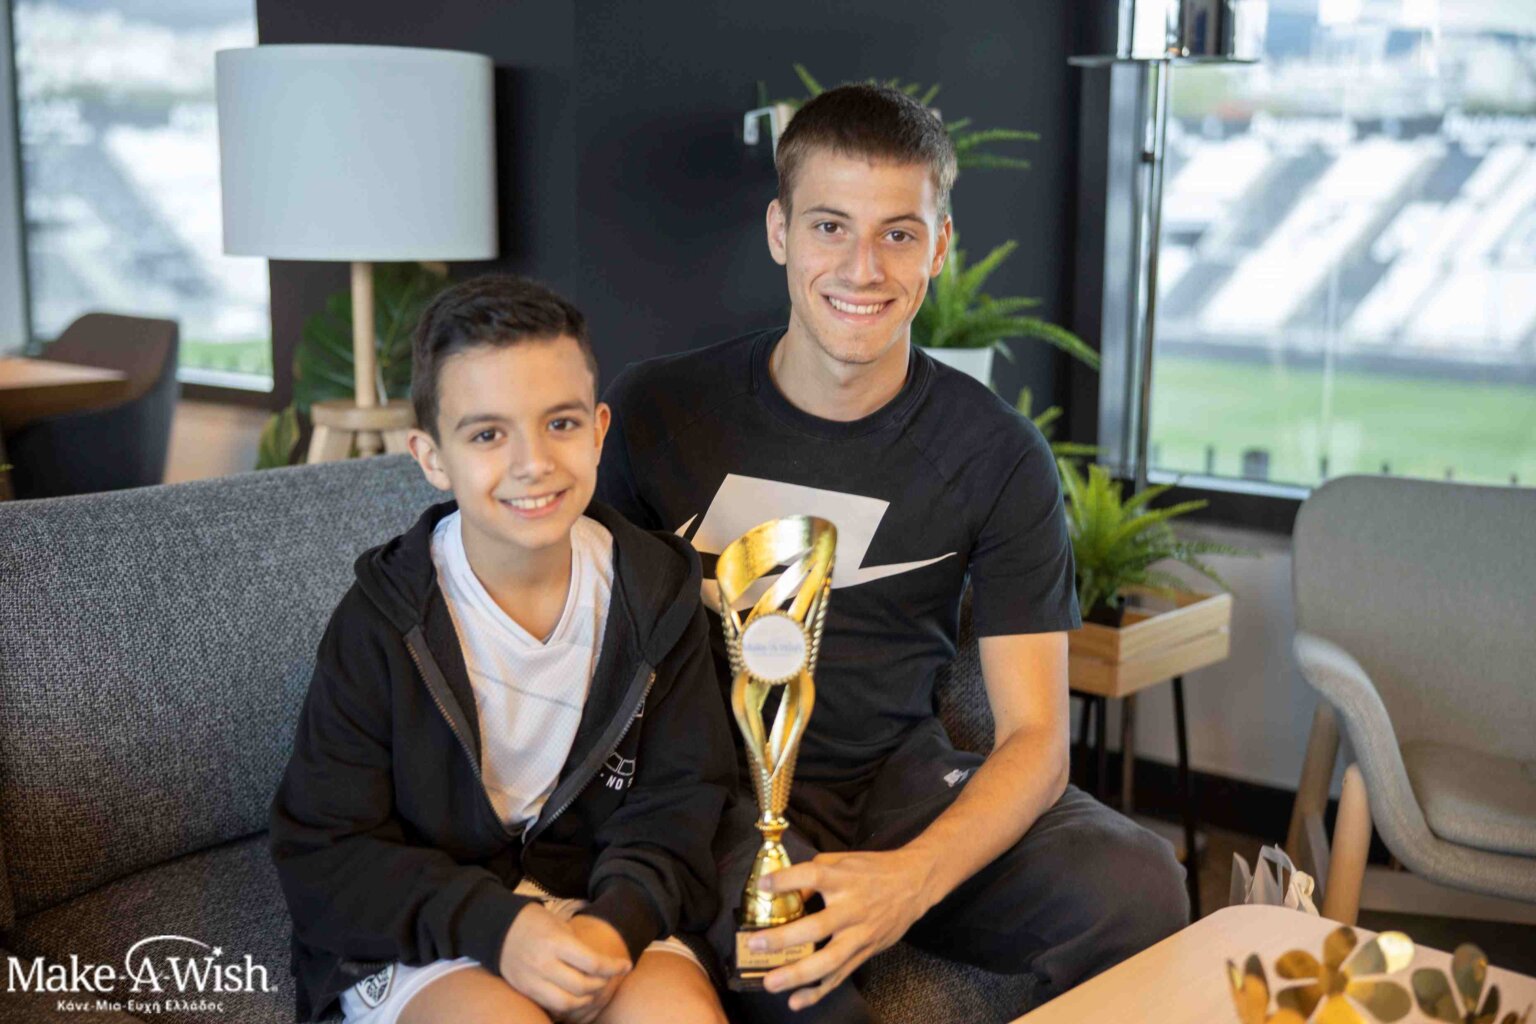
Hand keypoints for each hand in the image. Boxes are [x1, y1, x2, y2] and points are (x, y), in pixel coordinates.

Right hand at [498, 903, 629, 1018]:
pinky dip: (569, 1006)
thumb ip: (580, 947)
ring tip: (594, 990)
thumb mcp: (561, 925)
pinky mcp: (525, 990)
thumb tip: (605, 966)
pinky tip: (577, 997)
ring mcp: (532, 980)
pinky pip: (552, 1006)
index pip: (593, 963)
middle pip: (583, 987)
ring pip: (568, 1003)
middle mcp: (544, 963)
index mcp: (556, 942)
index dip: (614, 968)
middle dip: (602, 985)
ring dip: (587, 1000)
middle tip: (609, 978)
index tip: (625, 966)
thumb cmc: (537, 923)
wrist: (499, 928)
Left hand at [750, 847, 939, 1010]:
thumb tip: (788, 895)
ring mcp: (859, 934)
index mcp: (844, 879)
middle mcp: (852, 909)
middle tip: (755, 944)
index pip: (812, 877)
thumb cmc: (873, 870)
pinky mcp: (865, 952)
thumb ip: (814, 873)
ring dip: (798, 974)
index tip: (763, 885)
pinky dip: (818, 992)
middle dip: (784, 938)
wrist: (914, 884)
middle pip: (817, 927)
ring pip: (829, 960)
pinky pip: (840, 976)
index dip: (787, 881)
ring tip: (771, 982)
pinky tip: (796, 1001)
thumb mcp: (843, 860)